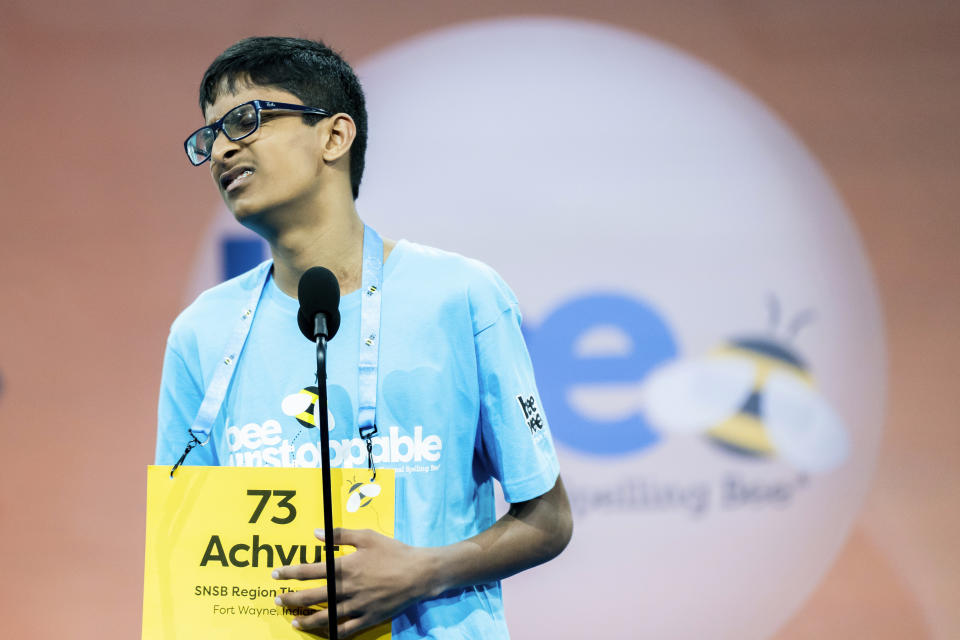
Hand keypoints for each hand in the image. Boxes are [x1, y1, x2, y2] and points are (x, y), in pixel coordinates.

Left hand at [273, 528, 434, 637]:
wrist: (419, 573)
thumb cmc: (394, 552)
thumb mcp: (367, 537)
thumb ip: (340, 535)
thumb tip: (315, 532)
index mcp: (345, 567)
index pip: (309, 570)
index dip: (290, 573)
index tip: (276, 575)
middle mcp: (347, 588)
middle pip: (312, 595)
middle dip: (291, 598)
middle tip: (277, 600)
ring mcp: (357, 606)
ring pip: (325, 616)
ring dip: (306, 618)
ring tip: (293, 621)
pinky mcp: (368, 618)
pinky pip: (346, 629)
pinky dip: (331, 633)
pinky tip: (321, 632)